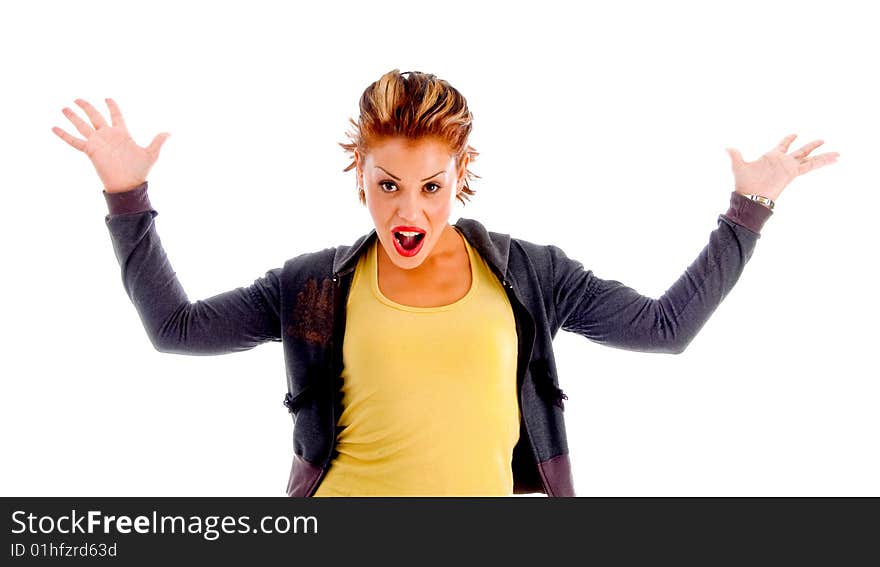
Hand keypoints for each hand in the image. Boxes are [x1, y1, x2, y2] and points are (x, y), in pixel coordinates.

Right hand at [52, 98, 170, 192]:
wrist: (128, 184)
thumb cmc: (139, 171)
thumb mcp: (151, 154)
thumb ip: (158, 142)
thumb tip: (170, 133)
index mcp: (122, 134)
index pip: (116, 116)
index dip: (112, 107)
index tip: (107, 98)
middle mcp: (108, 136)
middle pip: (95, 117)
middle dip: (87, 107)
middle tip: (77, 98)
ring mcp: (98, 142)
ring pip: (83, 125)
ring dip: (73, 117)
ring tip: (64, 108)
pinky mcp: (90, 150)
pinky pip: (75, 141)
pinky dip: (64, 134)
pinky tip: (53, 127)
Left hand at [726, 134, 838, 201]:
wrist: (749, 196)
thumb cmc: (744, 183)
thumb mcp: (738, 165)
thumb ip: (734, 155)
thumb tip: (725, 147)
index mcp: (772, 156)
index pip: (783, 145)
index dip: (788, 139)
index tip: (795, 133)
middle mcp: (783, 162)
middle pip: (801, 152)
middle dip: (810, 146)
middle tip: (822, 140)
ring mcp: (789, 168)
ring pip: (809, 159)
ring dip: (822, 155)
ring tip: (837, 153)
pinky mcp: (793, 173)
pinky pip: (810, 166)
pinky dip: (822, 163)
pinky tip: (833, 159)